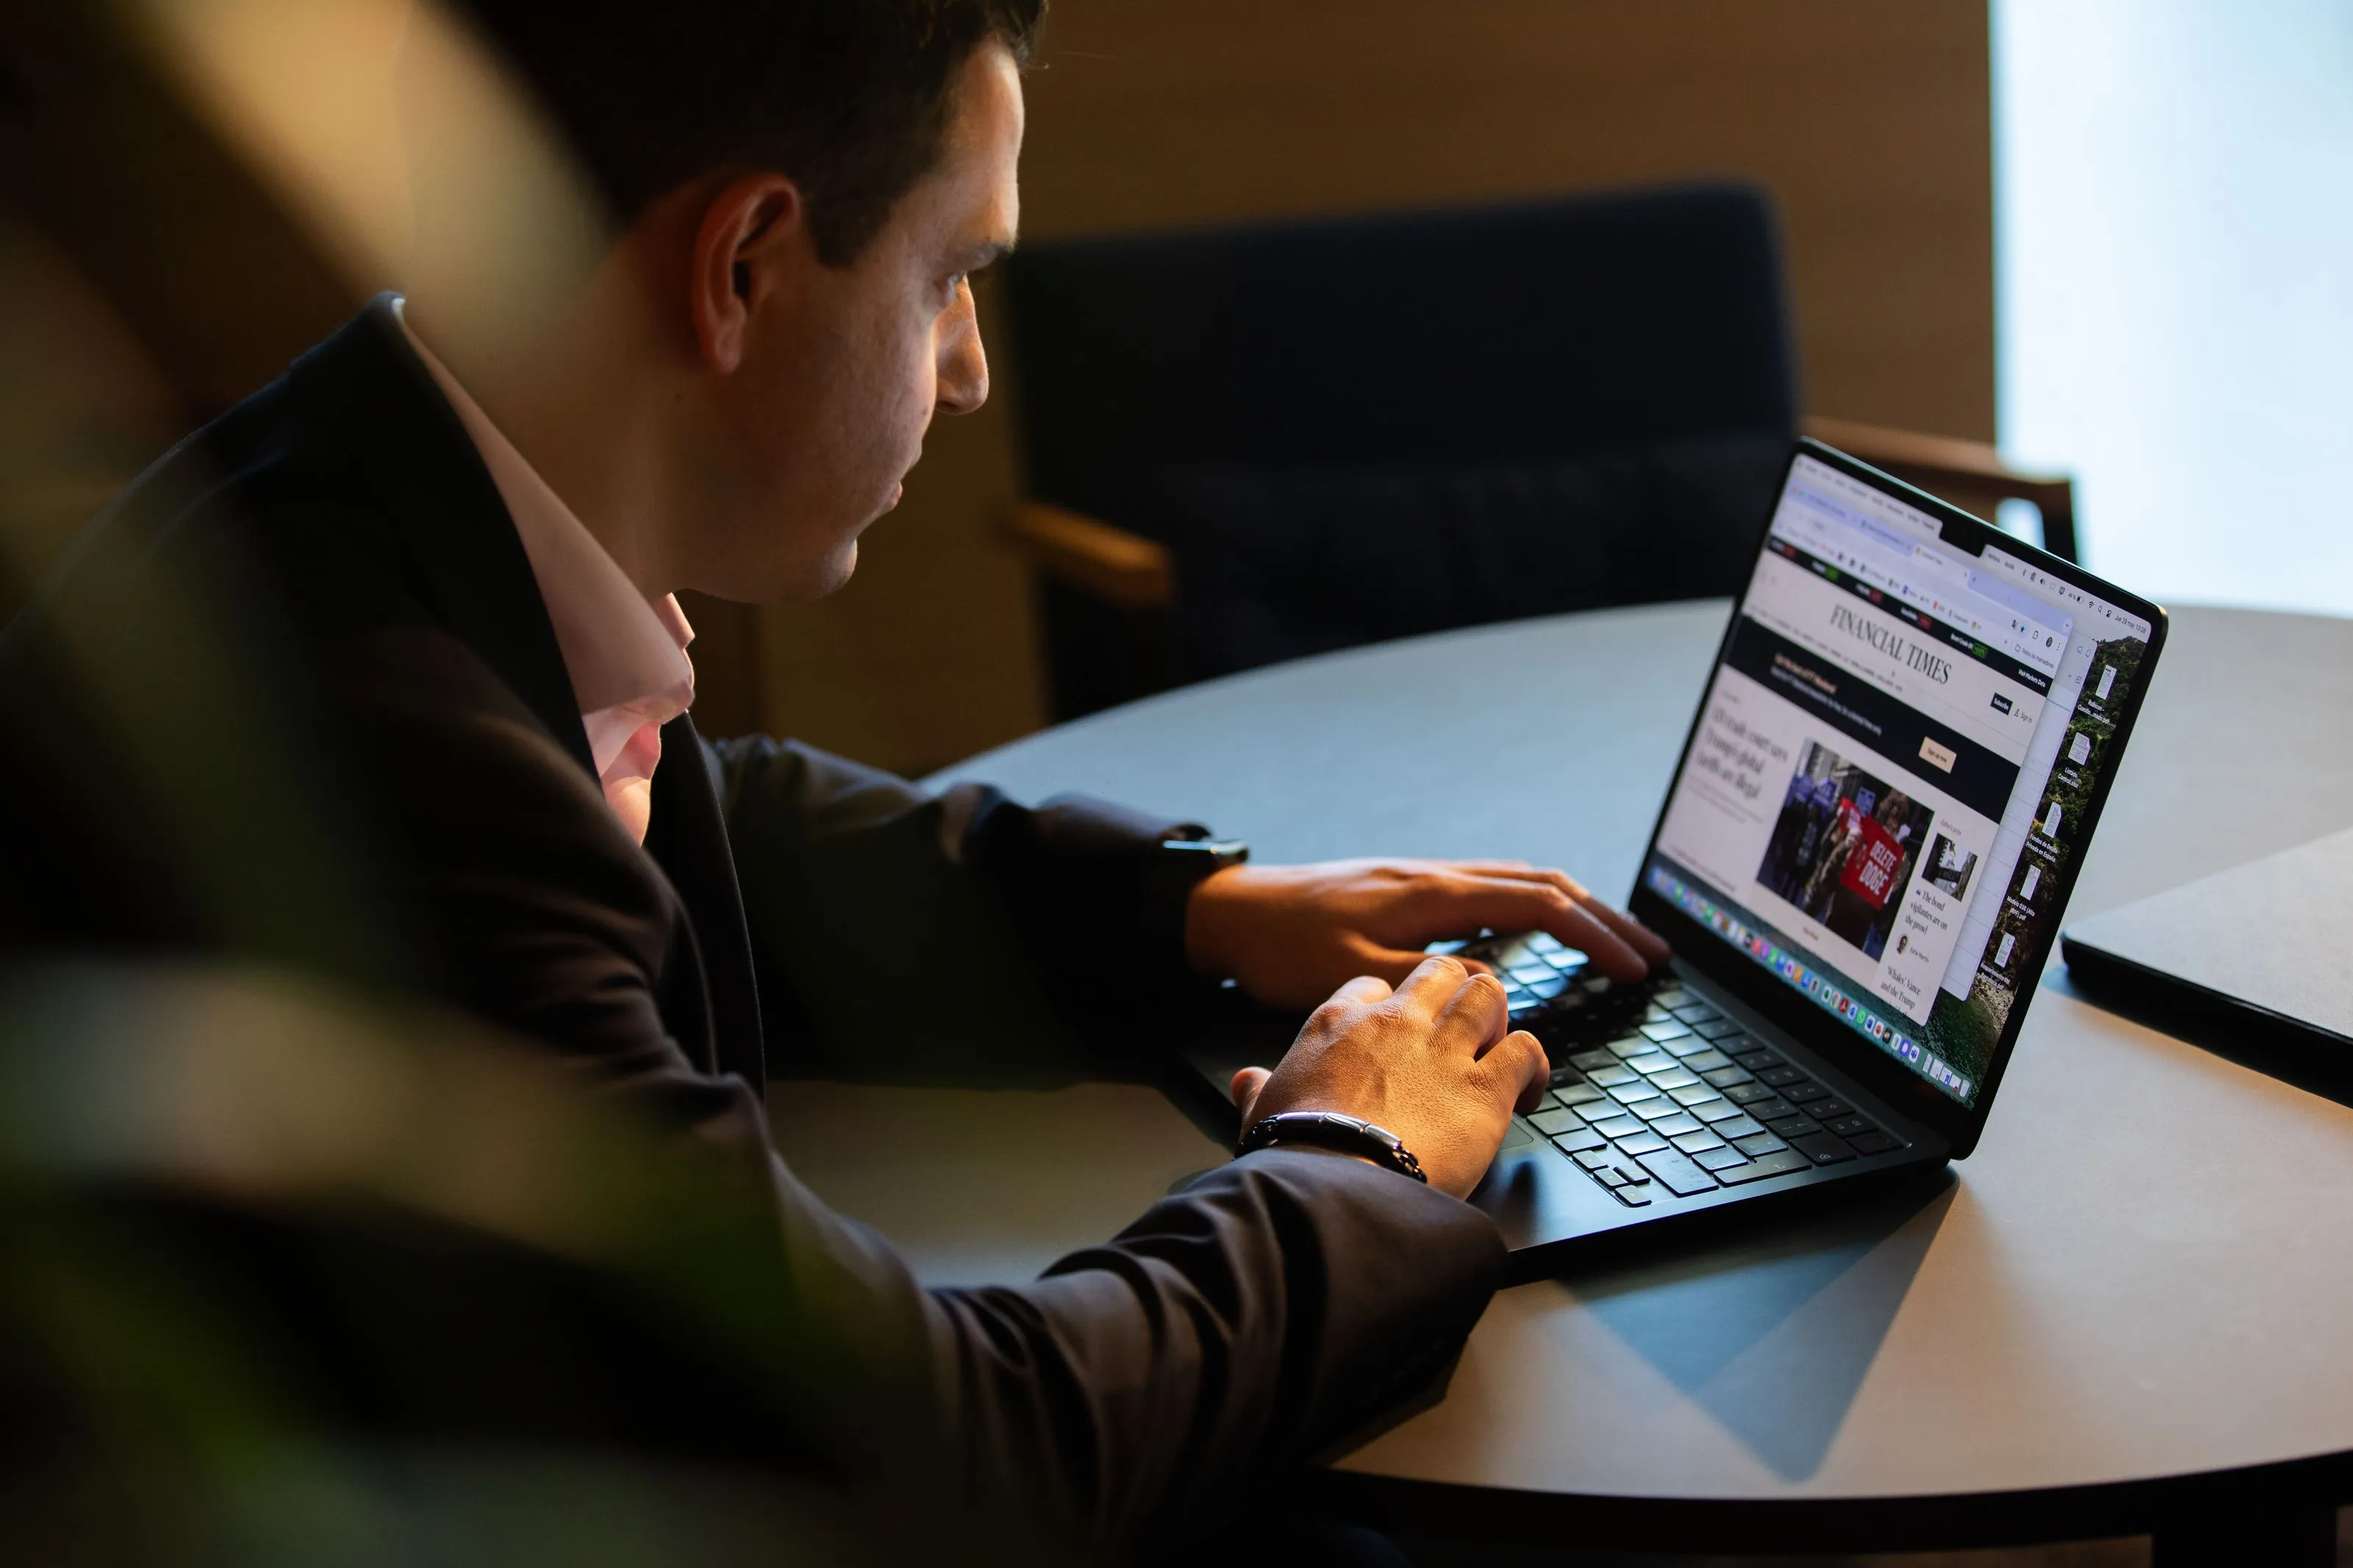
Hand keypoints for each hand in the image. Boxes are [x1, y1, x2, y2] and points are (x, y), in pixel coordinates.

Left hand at [1186, 858, 1670, 1010]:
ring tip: (1617, 940)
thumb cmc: (1282, 947)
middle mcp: (1437, 877)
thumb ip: (1422, 980)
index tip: (1635, 970)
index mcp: (1432, 894)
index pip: (1539, 905)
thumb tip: (1487, 984)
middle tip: (1655, 952)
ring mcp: (1425, 880)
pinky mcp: (1411, 891)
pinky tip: (1543, 931)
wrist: (1232, 912)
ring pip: (1521, 881)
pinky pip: (1493, 889)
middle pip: (1545, 884)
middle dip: (1607, 917)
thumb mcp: (1352, 974)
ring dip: (1577, 908)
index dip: (1595, 937)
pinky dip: (1536, 906)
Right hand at [1228, 957, 1546, 1198]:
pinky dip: (1534, 1066)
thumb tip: (1248, 1081)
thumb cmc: (1292, 1154)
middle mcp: (1395, 1022)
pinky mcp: (1485, 1088)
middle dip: (1453, 994)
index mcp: (1337, 1022)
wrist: (1330, 1185)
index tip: (1397, 1030)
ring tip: (1496, 1048)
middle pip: (1439, 971)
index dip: (1392, 1004)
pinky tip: (1529, 1090)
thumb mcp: (1263, 1113)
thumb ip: (1260, 1089)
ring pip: (1488, 992)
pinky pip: (1527, 1049)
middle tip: (1458, 1030)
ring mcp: (1443, 1049)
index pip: (1373, 986)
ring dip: (1497, 1018)